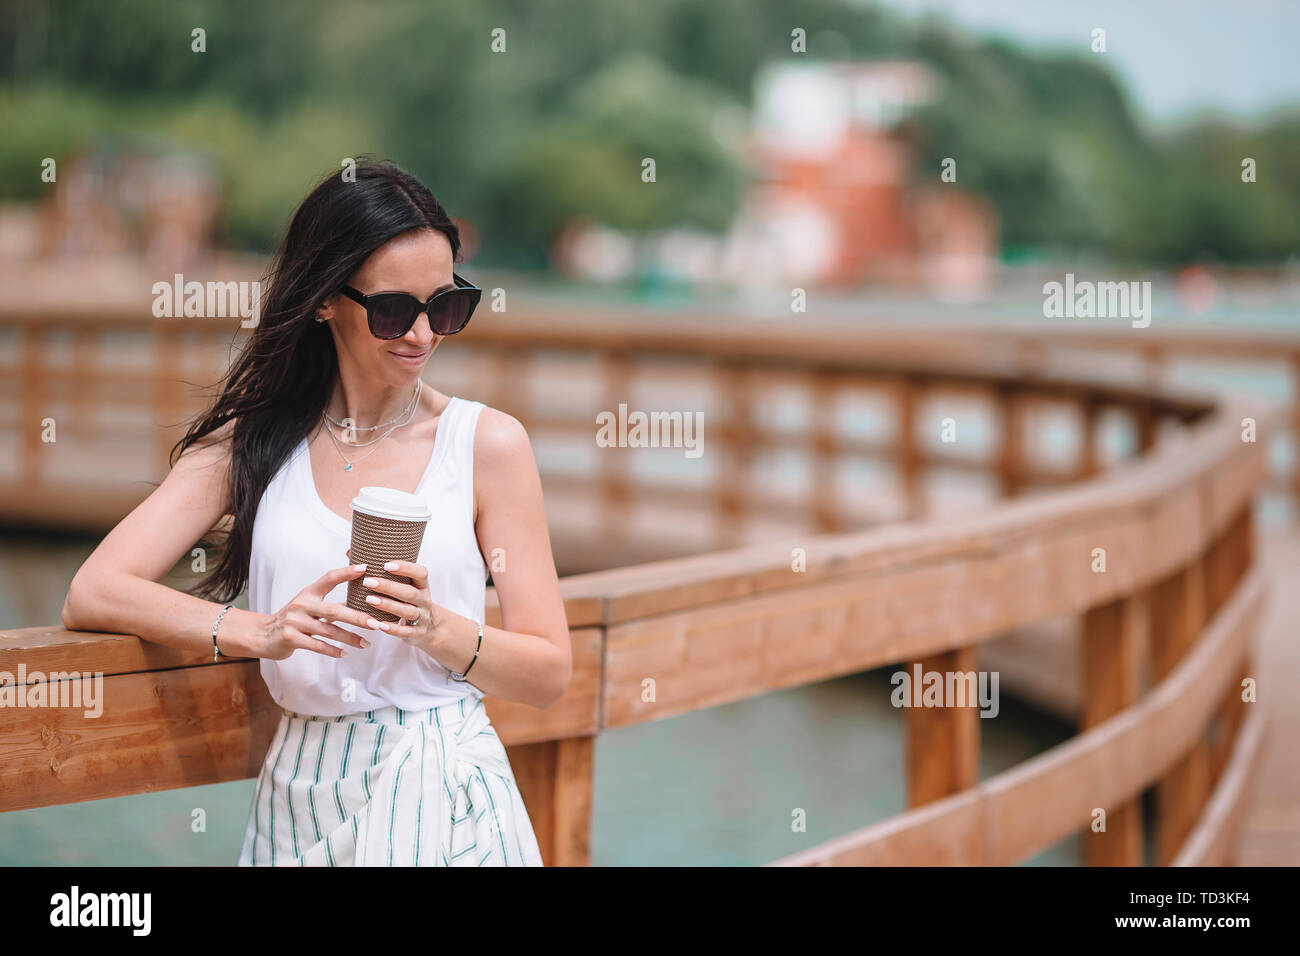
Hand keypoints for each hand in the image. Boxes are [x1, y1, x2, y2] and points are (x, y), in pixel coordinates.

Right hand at [248, 563, 375, 659]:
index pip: (329, 578)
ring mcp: (295, 622)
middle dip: (357, 617)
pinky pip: (317, 645)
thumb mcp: (307, 604)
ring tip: (366, 643)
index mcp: (309, 593)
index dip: (346, 572)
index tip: (365, 568)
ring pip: (329, 631)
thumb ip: (329, 602)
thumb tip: (359, 601)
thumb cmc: (293, 619)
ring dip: (349, 638)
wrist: (262, 634)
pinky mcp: (291, 638)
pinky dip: (332, 651)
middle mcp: (302, 605)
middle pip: (335, 611)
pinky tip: (344, 653)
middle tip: (375, 623)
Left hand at [353, 558, 441, 651]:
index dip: (406, 568)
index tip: (386, 564)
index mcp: (422, 585)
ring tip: (369, 600)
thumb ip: (381, 571)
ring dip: (388, 605)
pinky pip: (405, 632)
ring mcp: (422, 617)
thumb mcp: (404, 585)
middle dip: (389, 587)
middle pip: (410, 592)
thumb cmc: (408, 601)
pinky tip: (379, 625)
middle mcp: (424, 600)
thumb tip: (351, 552)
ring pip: (407, 611)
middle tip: (368, 582)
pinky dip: (393, 629)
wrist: (429, 627)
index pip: (421, 573)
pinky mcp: (417, 633)